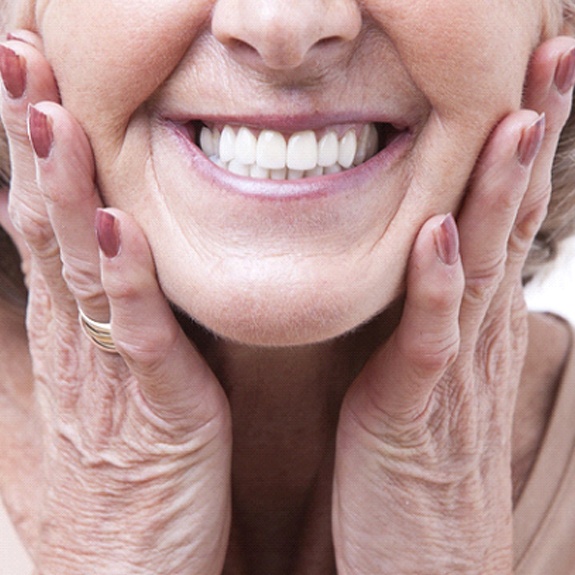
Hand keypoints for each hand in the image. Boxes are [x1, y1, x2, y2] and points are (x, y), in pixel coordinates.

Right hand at [0, 32, 230, 574]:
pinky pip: (135, 333)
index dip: (29, 153)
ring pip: (76, 264)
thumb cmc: (112, 483)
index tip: (26, 84)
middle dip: (29, 141)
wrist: (122, 574)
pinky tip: (116, 228)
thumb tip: (86, 269)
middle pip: (43, 223)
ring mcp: (105, 371)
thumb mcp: (90, 396)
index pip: (37, 223)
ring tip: (47, 113)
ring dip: (62, 189)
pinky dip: (123, 279)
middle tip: (18, 56)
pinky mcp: (153, 407)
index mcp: (64, 330)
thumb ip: (89, 330)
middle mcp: (72, 339)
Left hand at [333, 36, 574, 573]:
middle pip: (509, 220)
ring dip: (500, 192)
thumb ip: (429, 312)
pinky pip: (428, 339)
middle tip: (555, 54)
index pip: (501, 215)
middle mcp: (474, 333)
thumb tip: (428, 253)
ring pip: (482, 265)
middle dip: (534, 137)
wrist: (425, 560)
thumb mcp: (426, 370)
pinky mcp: (415, 411)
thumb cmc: (417, 461)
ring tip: (517, 116)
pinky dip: (436, 286)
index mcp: (469, 320)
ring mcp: (451, 371)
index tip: (531, 74)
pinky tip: (440, 234)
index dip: (520, 145)